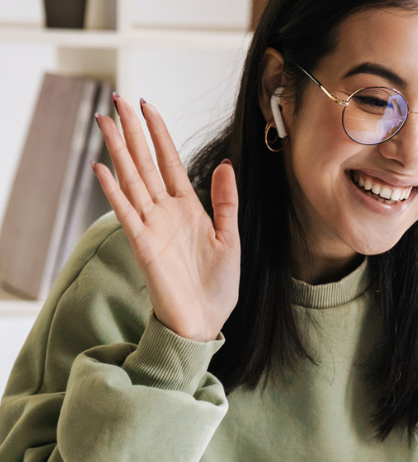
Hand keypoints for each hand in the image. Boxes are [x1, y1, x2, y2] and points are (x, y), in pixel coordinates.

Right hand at [91, 94, 239, 342]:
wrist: (205, 321)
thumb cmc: (217, 285)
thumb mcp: (230, 237)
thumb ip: (226, 201)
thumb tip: (226, 164)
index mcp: (189, 209)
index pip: (170, 162)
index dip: (160, 134)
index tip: (148, 105)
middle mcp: (166, 212)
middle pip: (145, 163)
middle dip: (133, 131)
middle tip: (118, 99)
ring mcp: (152, 227)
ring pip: (132, 180)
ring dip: (118, 150)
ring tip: (105, 121)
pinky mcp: (143, 245)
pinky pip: (126, 213)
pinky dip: (114, 191)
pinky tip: (102, 168)